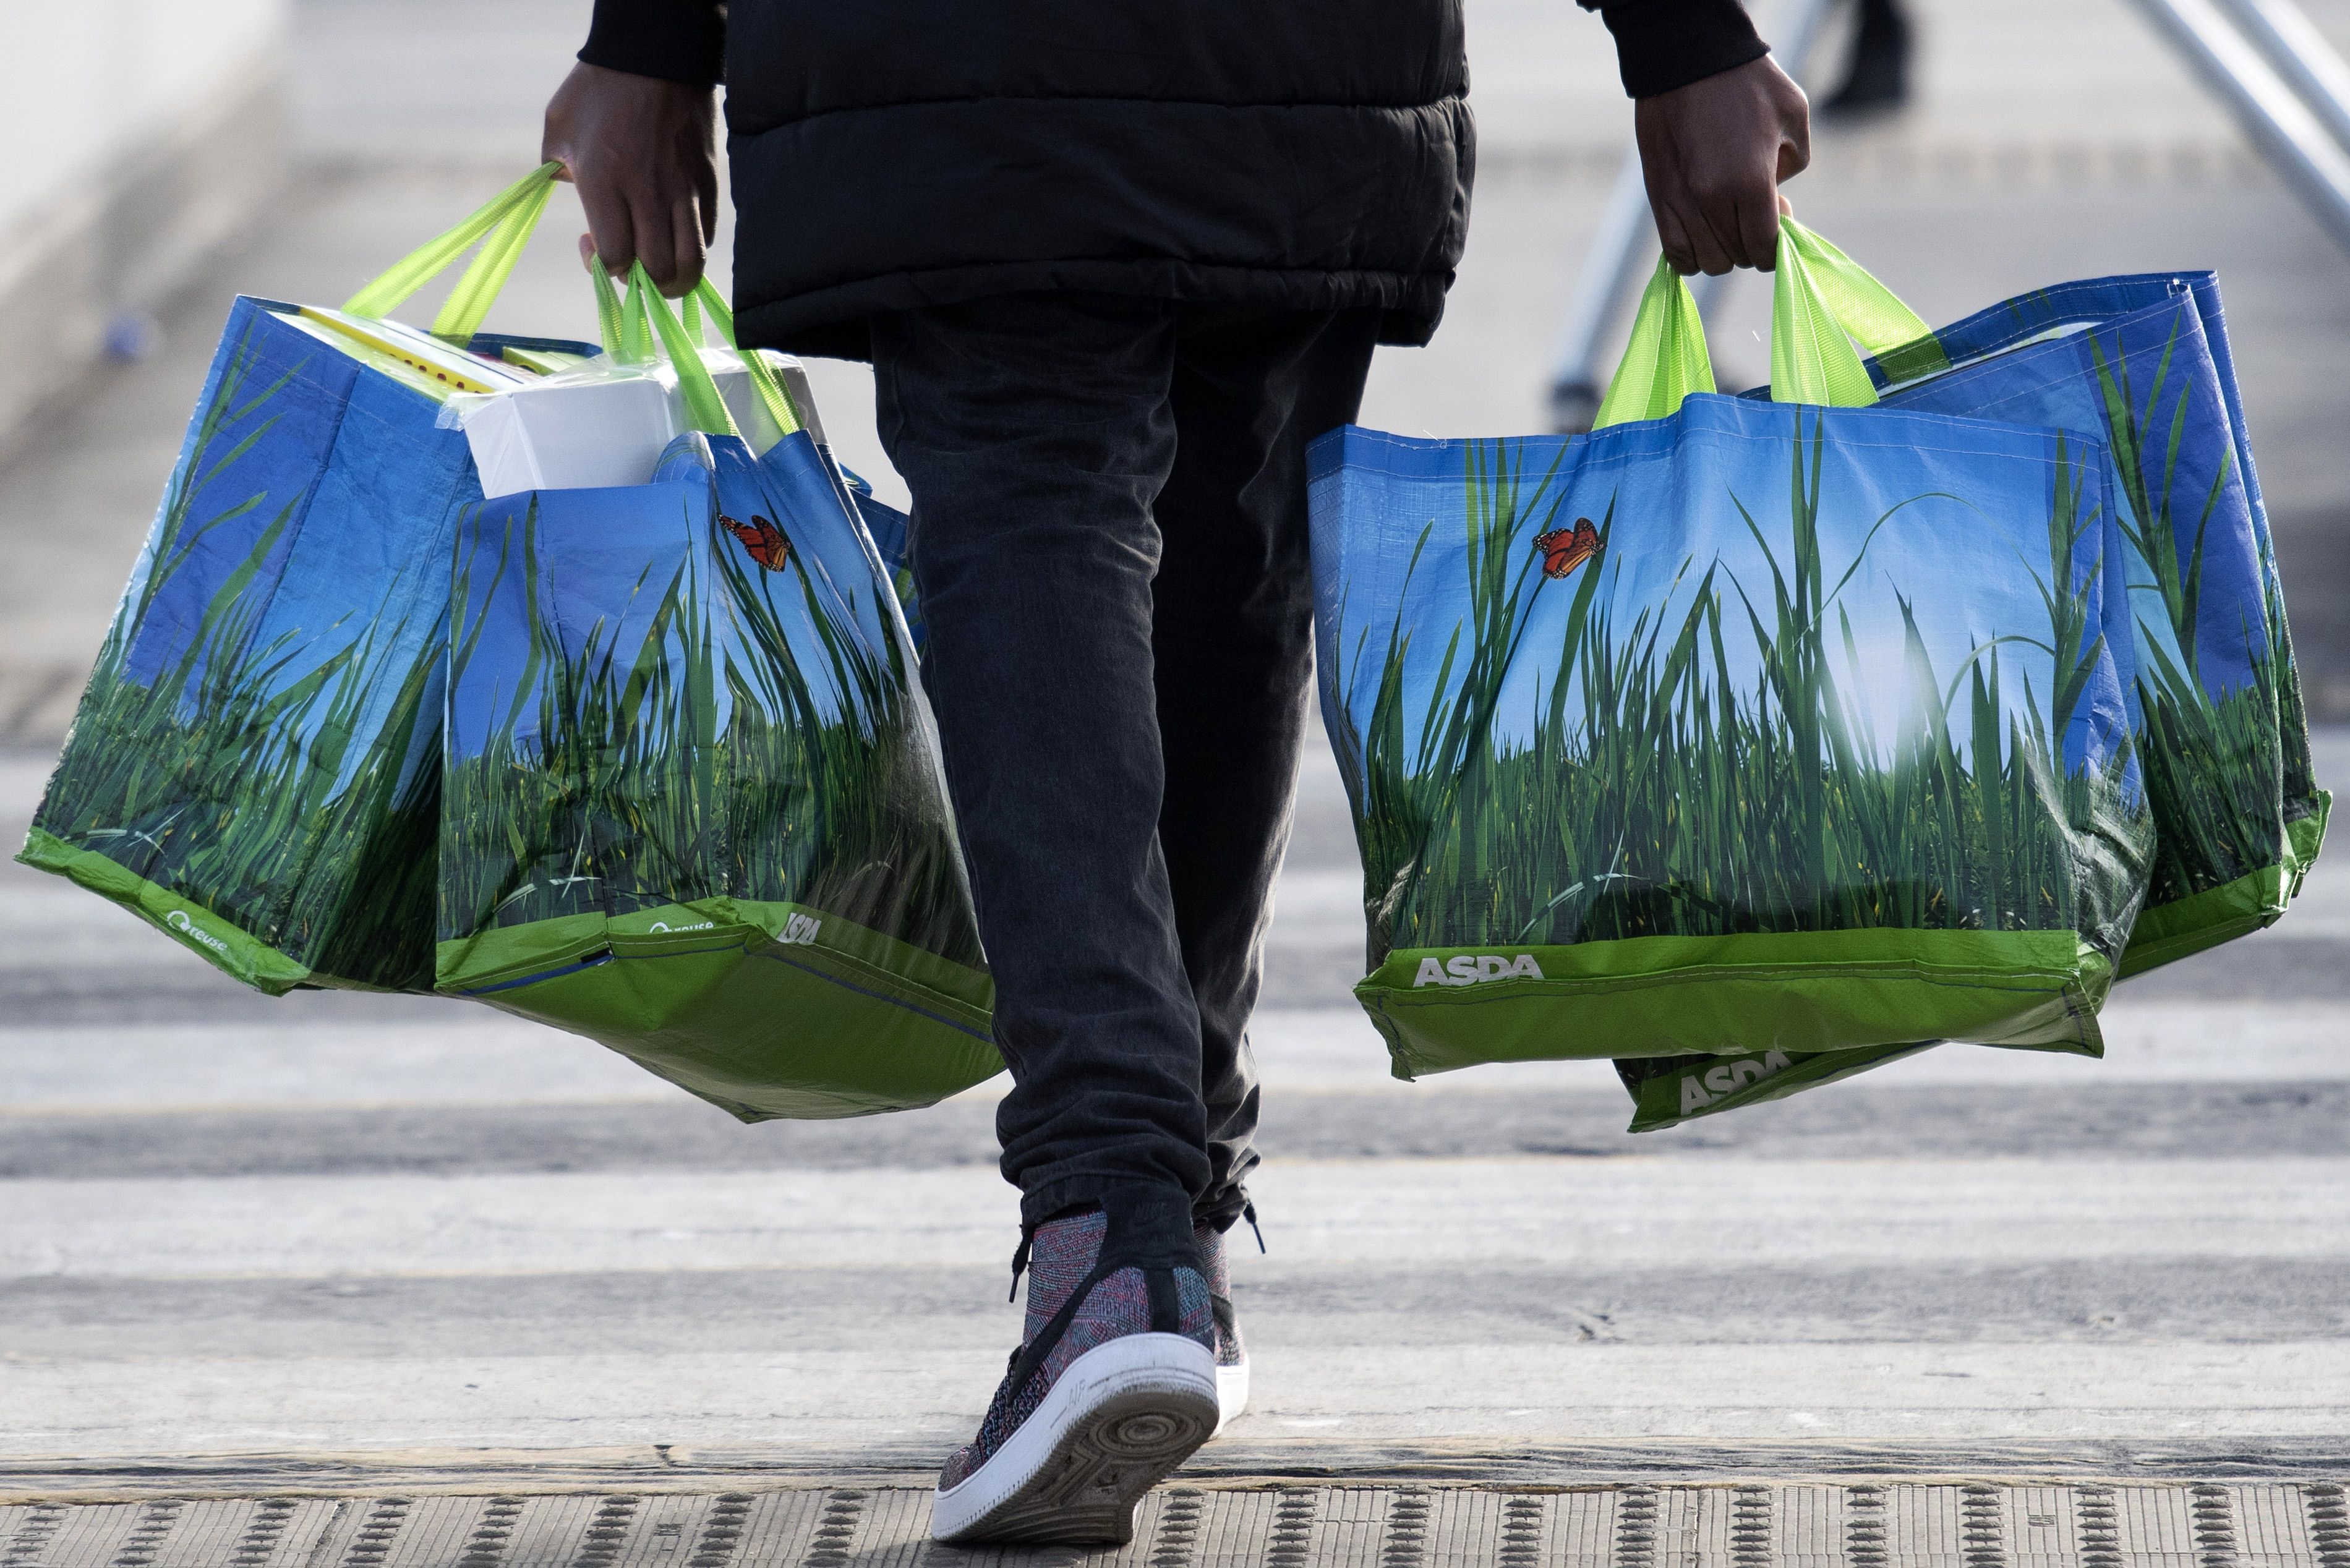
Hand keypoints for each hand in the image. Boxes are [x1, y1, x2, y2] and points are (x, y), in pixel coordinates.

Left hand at [542, 61, 718, 295]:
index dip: (602, 266)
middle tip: (626, 260)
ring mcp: (684, 190)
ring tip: (657, 269)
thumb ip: (558, 176)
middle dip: (638, 281)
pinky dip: (690, 250)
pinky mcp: (709, 184)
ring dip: (673, 280)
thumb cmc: (597, 89)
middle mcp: (648, 192)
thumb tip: (574, 207)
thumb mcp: (558, 131)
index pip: (616, 257)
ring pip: (692, 264)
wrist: (655, 53)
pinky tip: (671, 232)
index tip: (589, 243)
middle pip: (657, 270)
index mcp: (605, 180)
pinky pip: (706, 237)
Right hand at [1634, 54, 1809, 274]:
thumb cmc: (1748, 84)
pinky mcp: (1659, 198)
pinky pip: (1675, 253)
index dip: (1776, 248)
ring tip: (1728, 222)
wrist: (1690, 60)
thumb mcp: (1793, 119)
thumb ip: (1792, 171)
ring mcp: (1681, 202)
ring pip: (1707, 262)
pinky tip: (1702, 236)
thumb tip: (1775, 208)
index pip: (1764, 248)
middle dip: (1751, 245)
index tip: (1778, 225)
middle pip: (1736, 257)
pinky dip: (1691, 256)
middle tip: (1754, 212)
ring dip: (1723, 251)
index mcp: (1751, 181)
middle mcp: (1712, 199)